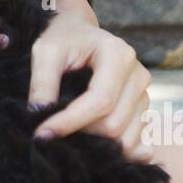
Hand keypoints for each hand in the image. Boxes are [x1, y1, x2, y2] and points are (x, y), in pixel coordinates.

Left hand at [27, 12, 155, 161]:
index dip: (71, 122)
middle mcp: (138, 76)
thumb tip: (39, 115)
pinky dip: (111, 148)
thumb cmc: (63, 39)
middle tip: (53, 130)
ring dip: (95, 144)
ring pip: (125, 138)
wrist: (80, 33)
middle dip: (82, 134)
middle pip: (114, 124)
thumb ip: (42, 82)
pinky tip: (90, 141)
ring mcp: (144, 95)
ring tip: (69, 132)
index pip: (100, 101)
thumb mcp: (46, 52)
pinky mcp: (143, 111)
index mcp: (118, 55)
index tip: (43, 133)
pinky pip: (133, 142)